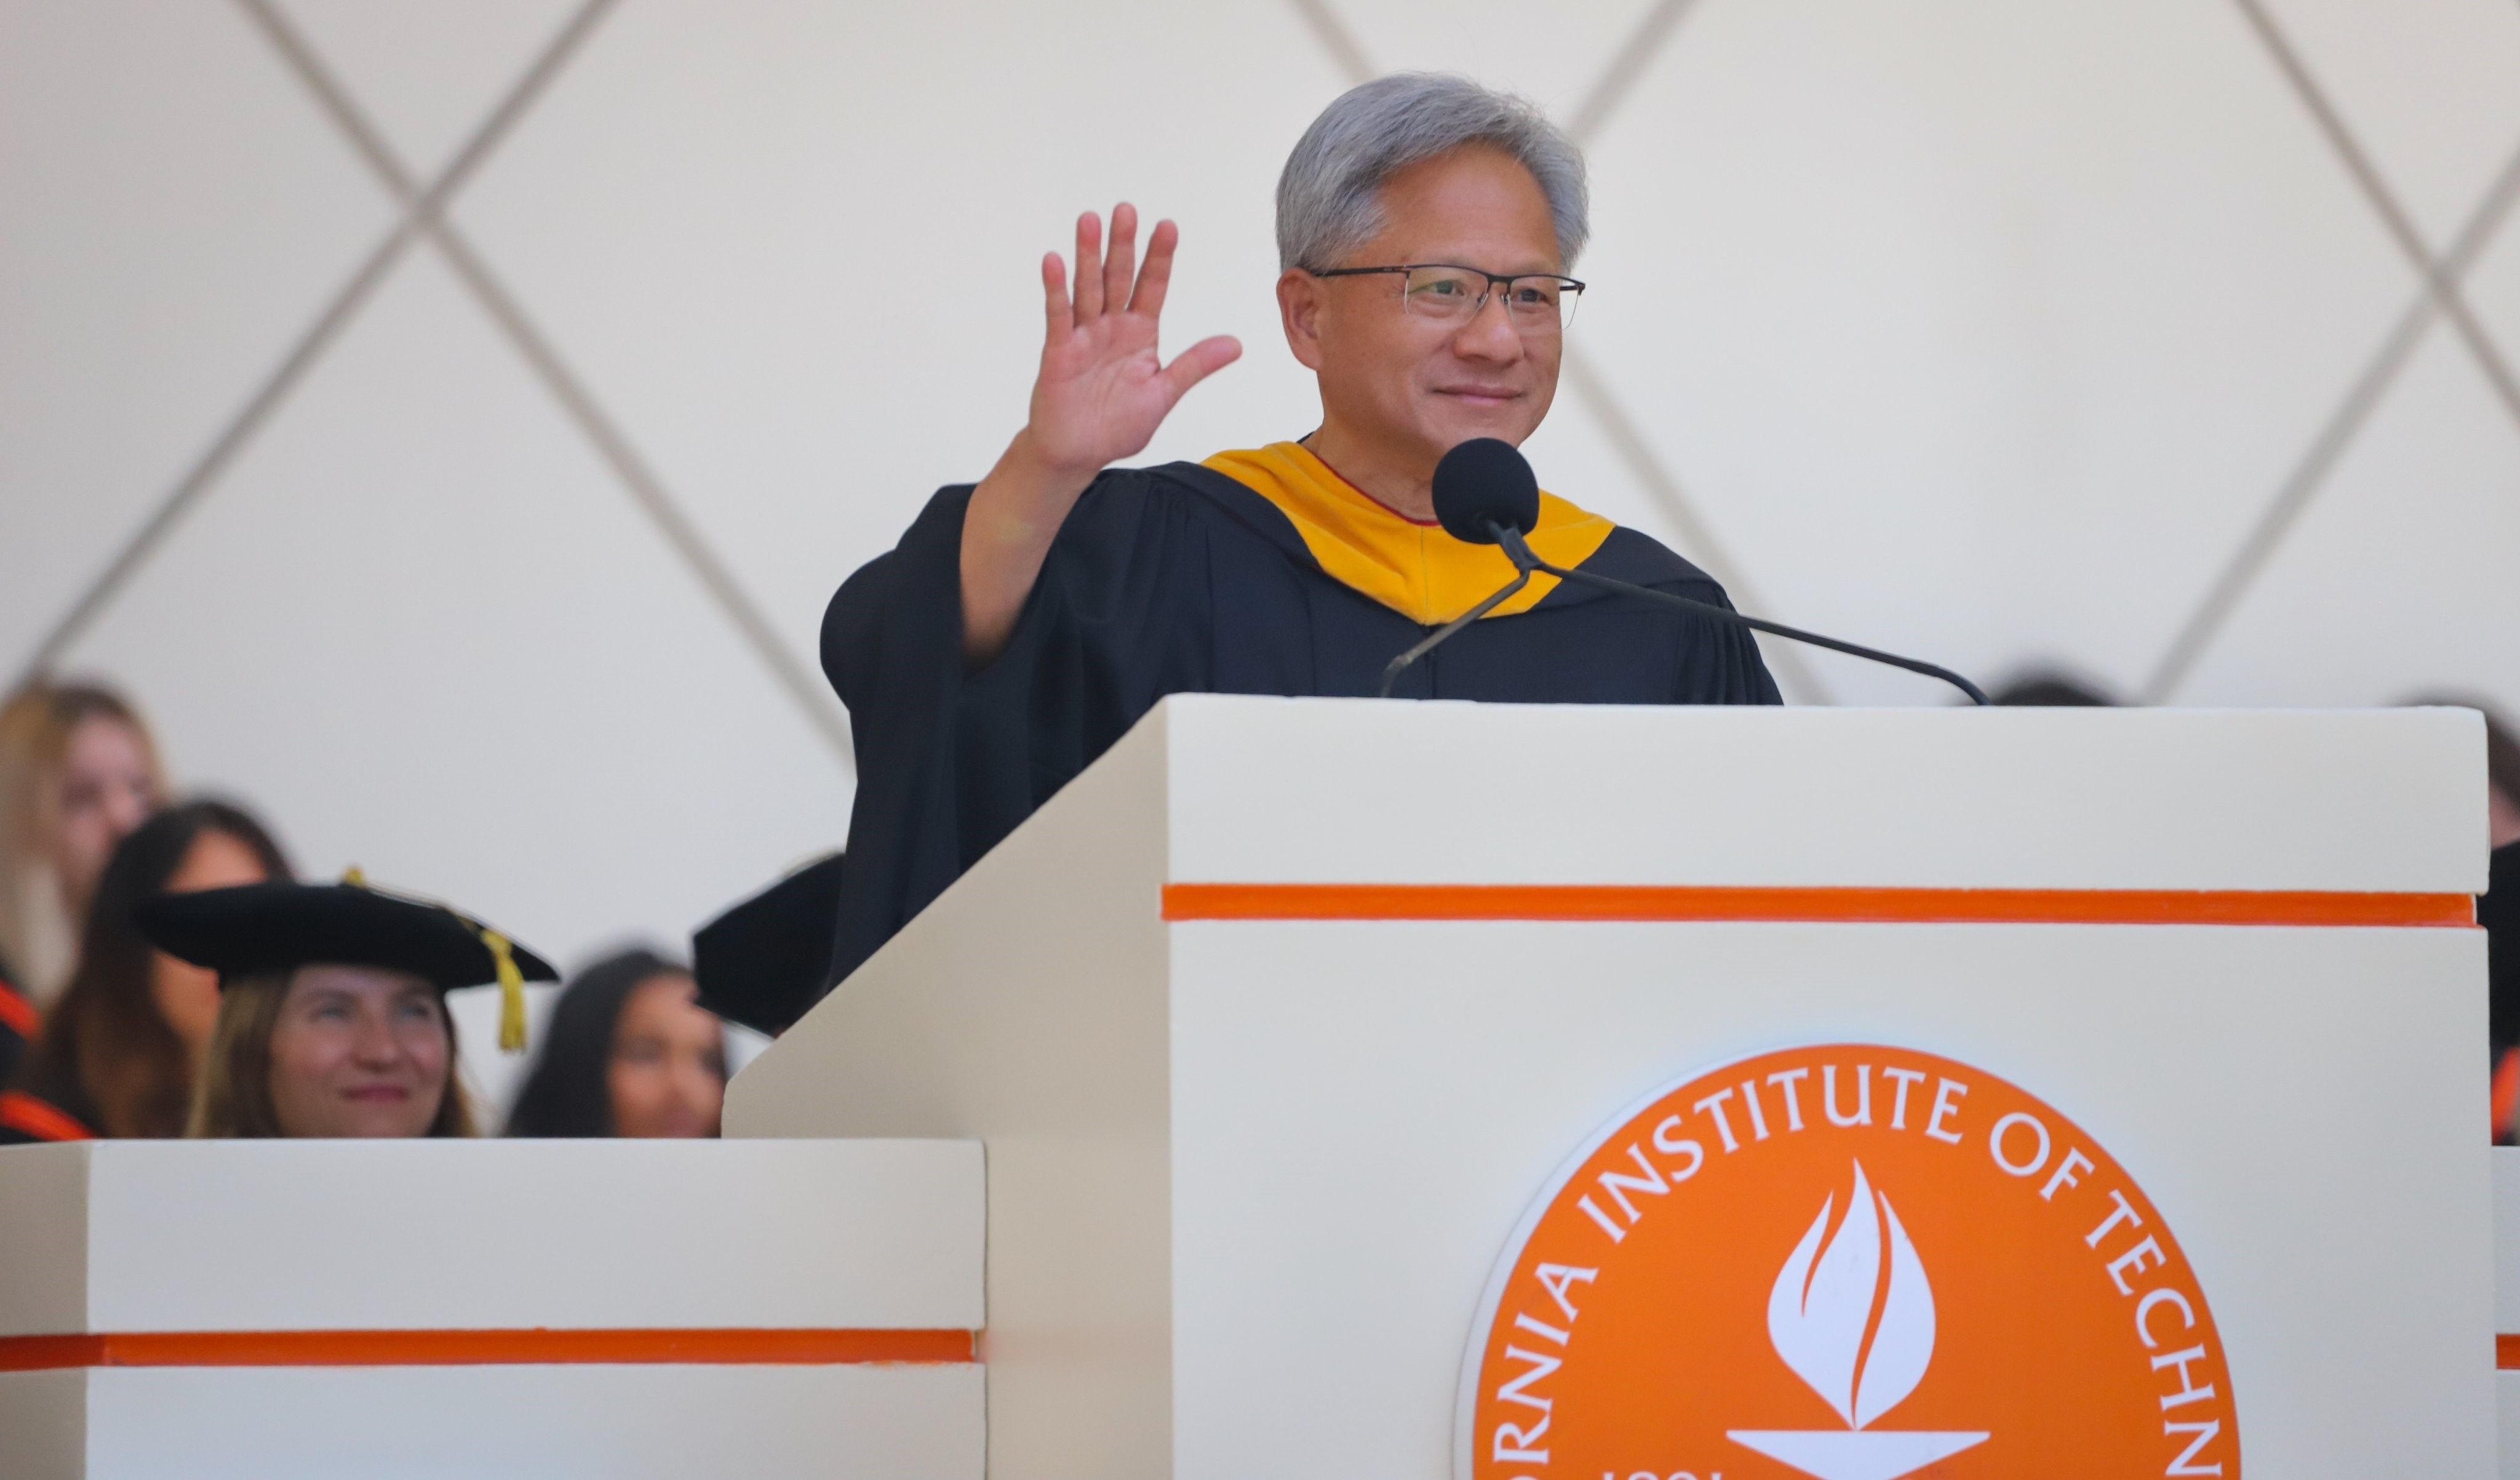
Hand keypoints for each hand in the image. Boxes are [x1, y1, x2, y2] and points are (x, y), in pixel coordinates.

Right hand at [1025, 204, 1242, 479]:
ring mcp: (1083, 336)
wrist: (1079, 453)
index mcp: (1140, 333)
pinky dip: (1056, 289)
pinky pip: (1058, 316)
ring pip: (1088, 288)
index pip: (1152, 287)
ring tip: (1090, 220)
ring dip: (1088, 255)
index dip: (1160, 258)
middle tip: (1126, 208)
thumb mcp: (1163, 393)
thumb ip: (1194, 366)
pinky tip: (1055, 261)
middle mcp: (1112, 327)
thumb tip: (1235, 344)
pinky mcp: (1058, 351)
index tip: (1168, 225)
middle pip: (1118, 278)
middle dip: (1123, 244)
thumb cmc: (1118, 425)